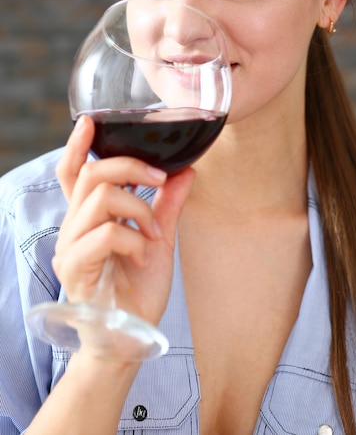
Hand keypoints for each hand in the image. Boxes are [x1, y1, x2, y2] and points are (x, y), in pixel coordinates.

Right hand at [54, 115, 194, 325]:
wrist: (131, 335)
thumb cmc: (138, 288)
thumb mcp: (159, 238)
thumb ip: (166, 204)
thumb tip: (184, 170)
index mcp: (89, 217)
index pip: (74, 173)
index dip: (80, 146)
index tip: (90, 121)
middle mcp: (73, 227)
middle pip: (91, 175)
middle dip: (131, 168)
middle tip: (160, 180)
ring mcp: (71, 247)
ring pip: (100, 198)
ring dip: (139, 209)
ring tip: (153, 235)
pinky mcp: (76, 268)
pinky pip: (106, 233)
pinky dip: (134, 239)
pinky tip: (143, 255)